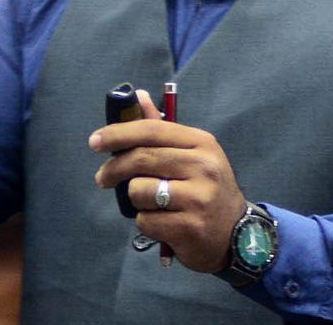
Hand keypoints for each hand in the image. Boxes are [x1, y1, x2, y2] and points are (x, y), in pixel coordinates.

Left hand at [90, 88, 246, 272]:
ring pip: (138, 191)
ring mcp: (199, 198)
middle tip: (103, 178)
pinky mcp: (190, 228)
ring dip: (136, 200)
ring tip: (152, 204)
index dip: (118, 133)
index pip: (151, 130)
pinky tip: (162, 223)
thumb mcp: (193, 154)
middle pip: (140, 159)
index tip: (95, 141)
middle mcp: (203, 167)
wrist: (238, 235)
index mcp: (202, 143)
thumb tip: (139, 96)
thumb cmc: (206, 188)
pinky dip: (145, 223)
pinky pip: (145, 221)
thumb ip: (162, 129)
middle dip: (113, 168)